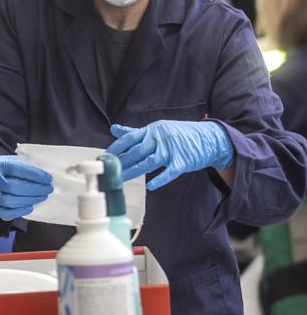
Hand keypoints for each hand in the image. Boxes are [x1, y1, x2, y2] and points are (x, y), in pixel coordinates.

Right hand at [0, 155, 53, 220]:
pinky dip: (20, 211)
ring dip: (29, 200)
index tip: (48, 178)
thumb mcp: (12, 161)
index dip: (34, 174)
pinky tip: (30, 206)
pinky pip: (6, 213)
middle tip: (48, 189)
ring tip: (42, 197)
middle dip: (34, 189)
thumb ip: (25, 166)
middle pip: (13, 186)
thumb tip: (45, 175)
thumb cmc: (5, 170)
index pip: (16, 169)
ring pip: (9, 200)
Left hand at [107, 121, 233, 190]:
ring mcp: (171, 150)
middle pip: (136, 151)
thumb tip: (113, 129)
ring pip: (148, 162)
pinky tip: (150, 186)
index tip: (105, 157)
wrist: (209, 138)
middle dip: (121, 162)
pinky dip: (160, 179)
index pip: (129, 138)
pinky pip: (169, 172)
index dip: (116, 147)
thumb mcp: (157, 129)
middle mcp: (160, 138)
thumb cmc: (179, 134)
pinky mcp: (182, 162)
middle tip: (109, 171)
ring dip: (133, 171)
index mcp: (152, 130)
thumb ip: (135, 132)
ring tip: (121, 179)